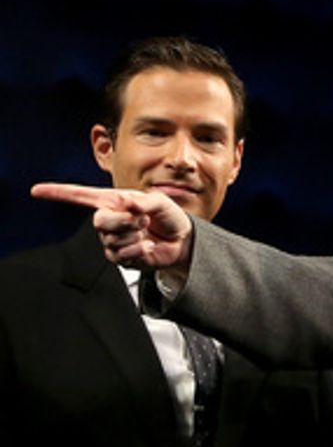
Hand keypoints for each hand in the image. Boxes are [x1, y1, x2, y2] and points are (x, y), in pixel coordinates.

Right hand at [31, 183, 192, 272]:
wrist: (182, 241)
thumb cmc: (170, 217)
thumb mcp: (161, 203)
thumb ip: (144, 202)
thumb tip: (128, 204)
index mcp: (113, 201)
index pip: (80, 196)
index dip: (58, 193)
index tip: (36, 190)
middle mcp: (109, 219)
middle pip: (99, 221)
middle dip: (124, 221)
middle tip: (143, 220)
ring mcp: (112, 239)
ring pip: (112, 240)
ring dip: (135, 236)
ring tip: (146, 231)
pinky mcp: (120, 256)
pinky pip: (121, 255)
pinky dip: (139, 250)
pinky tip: (148, 245)